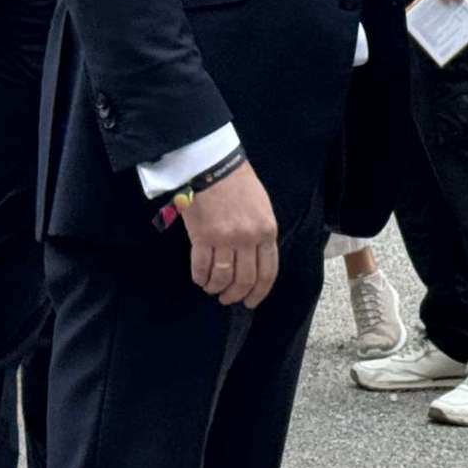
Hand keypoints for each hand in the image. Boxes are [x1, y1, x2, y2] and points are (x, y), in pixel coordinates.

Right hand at [179, 160, 278, 308]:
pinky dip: (200, 277)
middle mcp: (248, 238)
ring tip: (211, 288)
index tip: (250, 302)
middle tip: (227, 298)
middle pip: (244, 280)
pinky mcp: (202, 236)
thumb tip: (255, 262)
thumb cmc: (239, 184)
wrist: (215, 165)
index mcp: (267, 231)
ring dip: (216, 288)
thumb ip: (261, 235)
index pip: (267, 272)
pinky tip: (199, 278)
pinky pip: (201, 267)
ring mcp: (225, 238)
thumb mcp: (262, 208)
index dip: (259, 292)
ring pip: (222, 277)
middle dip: (235, 295)